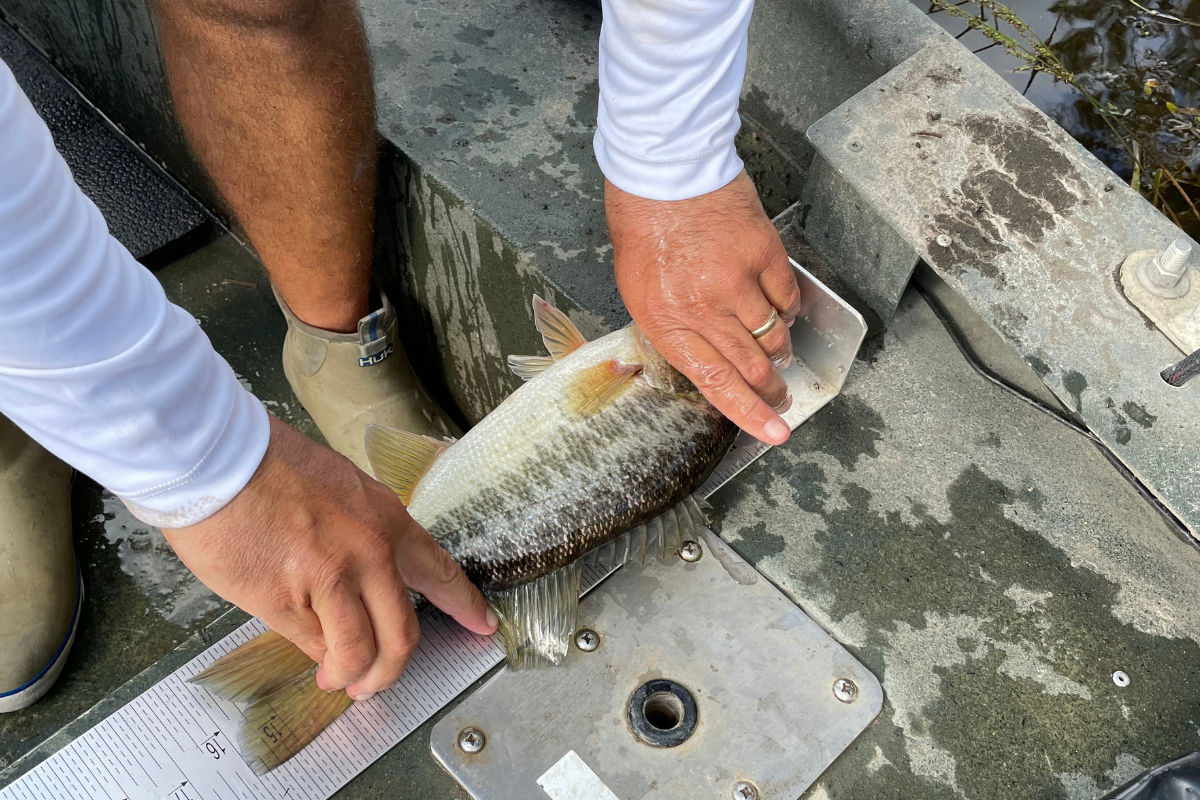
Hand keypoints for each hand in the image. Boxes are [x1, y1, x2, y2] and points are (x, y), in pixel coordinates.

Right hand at [163, 416, 495, 699]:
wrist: (216, 461)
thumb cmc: (267, 465)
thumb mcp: (339, 488)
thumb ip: (359, 535)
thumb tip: (362, 579)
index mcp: (385, 519)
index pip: (438, 572)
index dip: (465, 604)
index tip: (482, 624)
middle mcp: (368, 553)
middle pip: (403, 633)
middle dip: (394, 668)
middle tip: (381, 680)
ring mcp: (329, 581)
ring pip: (360, 652)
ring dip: (353, 676)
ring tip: (340, 680)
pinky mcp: (286, 602)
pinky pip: (314, 646)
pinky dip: (317, 658)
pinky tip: (312, 659)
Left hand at [606, 170, 801, 445]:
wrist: (664, 170)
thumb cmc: (645, 227)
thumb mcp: (641, 291)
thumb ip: (674, 328)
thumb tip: (710, 358)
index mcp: (666, 323)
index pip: (714, 383)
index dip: (748, 414)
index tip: (773, 432)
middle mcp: (702, 309)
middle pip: (751, 368)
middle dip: (772, 392)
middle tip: (782, 399)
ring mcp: (736, 283)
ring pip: (775, 337)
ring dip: (779, 351)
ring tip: (777, 352)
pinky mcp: (763, 255)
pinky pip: (788, 299)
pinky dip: (788, 309)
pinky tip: (780, 307)